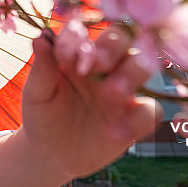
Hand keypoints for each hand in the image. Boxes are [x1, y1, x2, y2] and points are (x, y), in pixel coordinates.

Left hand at [0, 25, 161, 186]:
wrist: (51, 154)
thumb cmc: (42, 116)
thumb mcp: (36, 94)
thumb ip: (42, 68)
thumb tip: (40, 38)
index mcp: (77, 54)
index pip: (84, 32)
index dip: (77, 38)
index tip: (64, 58)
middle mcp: (104, 66)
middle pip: (121, 38)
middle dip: (112, 47)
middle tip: (97, 66)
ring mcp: (122, 89)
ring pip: (143, 66)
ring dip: (132, 74)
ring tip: (111, 94)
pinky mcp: (134, 117)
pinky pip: (151, 110)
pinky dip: (138, 120)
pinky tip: (114, 133)